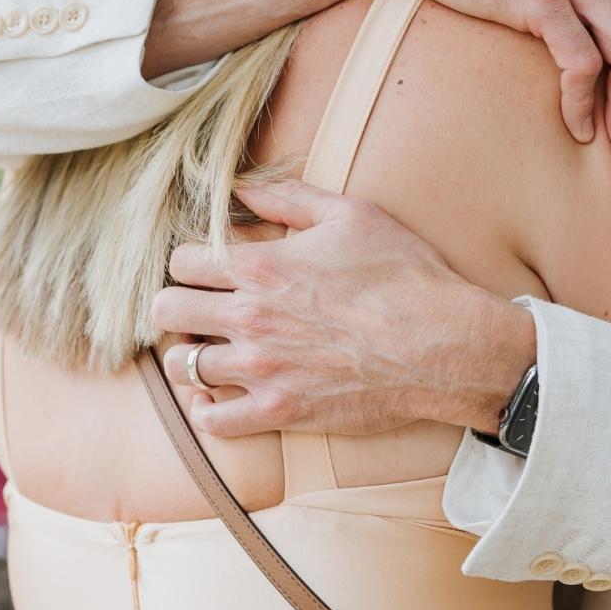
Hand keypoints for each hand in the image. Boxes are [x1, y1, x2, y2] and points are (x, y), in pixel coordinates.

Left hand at [152, 179, 536, 438]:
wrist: (443, 344)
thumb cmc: (403, 274)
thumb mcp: (351, 215)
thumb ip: (288, 198)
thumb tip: (242, 189)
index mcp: (261, 266)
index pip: (181, 261)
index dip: (191, 260)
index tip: (209, 267)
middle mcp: (250, 318)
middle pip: (167, 311)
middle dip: (178, 305)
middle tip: (201, 307)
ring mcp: (261, 369)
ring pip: (183, 366)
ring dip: (192, 355)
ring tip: (212, 349)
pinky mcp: (279, 411)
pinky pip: (211, 421)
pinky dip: (206, 409)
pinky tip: (218, 395)